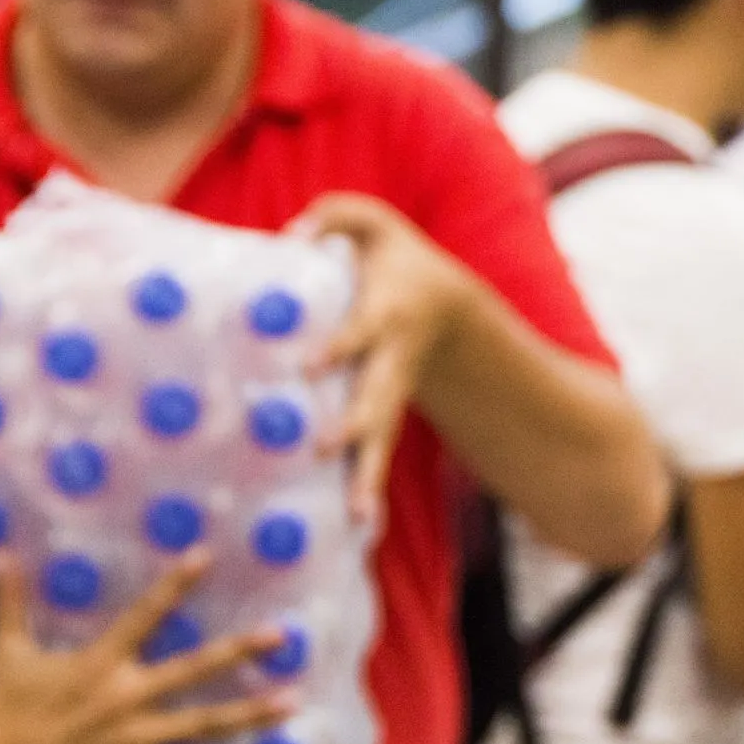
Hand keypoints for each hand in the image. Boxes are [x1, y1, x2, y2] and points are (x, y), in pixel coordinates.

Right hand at [0, 551, 292, 743]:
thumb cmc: (4, 713)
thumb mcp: (6, 654)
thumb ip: (10, 603)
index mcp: (100, 664)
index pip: (144, 615)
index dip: (174, 585)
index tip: (204, 556)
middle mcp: (127, 698)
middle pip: (194, 668)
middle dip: (240, 651)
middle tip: (282, 636)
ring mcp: (136, 738)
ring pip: (205, 723)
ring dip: (251, 714)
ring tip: (293, 702)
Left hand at [293, 194, 478, 522]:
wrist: (447, 309)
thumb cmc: (395, 260)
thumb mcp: (375, 225)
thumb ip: (338, 215)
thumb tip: (295, 235)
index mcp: (386, 314)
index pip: (358, 333)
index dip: (337, 346)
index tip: (308, 366)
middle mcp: (390, 362)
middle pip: (376, 399)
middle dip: (353, 426)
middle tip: (324, 449)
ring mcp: (390, 395)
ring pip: (382, 439)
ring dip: (370, 477)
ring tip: (357, 517)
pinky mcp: (384, 417)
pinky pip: (378, 455)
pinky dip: (369, 490)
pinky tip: (357, 529)